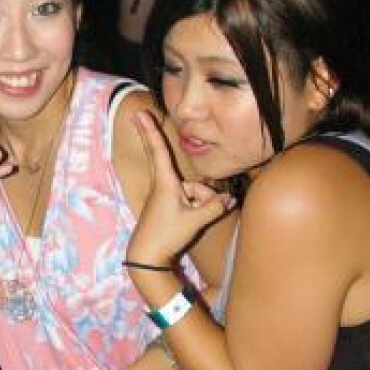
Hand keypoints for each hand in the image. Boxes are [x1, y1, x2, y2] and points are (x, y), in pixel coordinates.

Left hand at [128, 111, 234, 264]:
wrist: (147, 257)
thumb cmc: (167, 236)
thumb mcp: (195, 221)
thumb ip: (214, 207)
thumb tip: (230, 198)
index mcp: (165, 183)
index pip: (158, 151)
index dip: (151, 131)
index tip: (141, 114)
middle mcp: (162, 185)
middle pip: (161, 154)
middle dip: (152, 133)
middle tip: (139, 112)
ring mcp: (164, 194)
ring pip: (190, 186)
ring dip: (200, 198)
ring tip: (196, 217)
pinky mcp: (167, 204)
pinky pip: (189, 197)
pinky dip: (197, 205)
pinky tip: (198, 218)